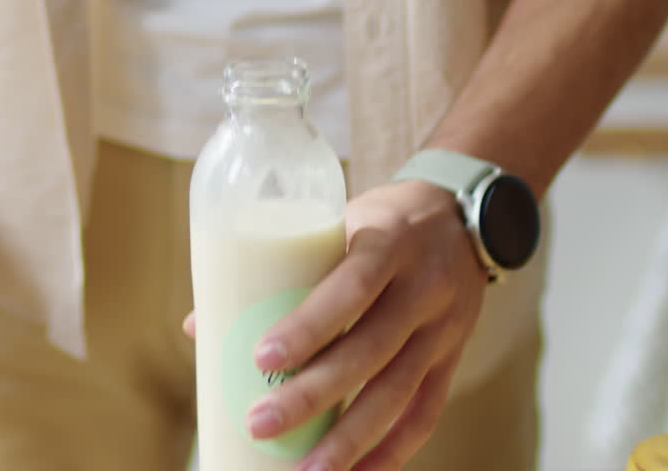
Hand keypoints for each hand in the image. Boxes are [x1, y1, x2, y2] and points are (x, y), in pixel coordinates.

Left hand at [185, 180, 486, 468]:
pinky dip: (392, 451)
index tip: (262, 358)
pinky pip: (425, 413)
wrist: (467, 220)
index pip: (353, 287)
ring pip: (397, 392)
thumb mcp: (337, 222)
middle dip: (313, 395)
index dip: (309, 325)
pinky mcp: (452, 359)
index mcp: (389, 243)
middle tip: (260, 424)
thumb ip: (279, 270)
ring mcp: (443, 329)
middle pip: (370, 351)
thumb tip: (200, 326)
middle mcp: (423, 288)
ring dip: (349, 439)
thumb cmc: (380, 221)